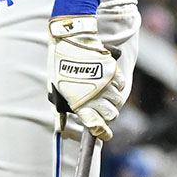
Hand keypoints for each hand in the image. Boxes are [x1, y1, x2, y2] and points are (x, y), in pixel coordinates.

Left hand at [47, 15, 126, 140]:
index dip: (102, 132)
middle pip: (111, 115)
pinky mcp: (113, 73)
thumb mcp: (54, 90)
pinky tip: (108, 83)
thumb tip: (59, 128)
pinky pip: (121, 86)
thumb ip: (59, 111)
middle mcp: (95, 96)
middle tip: (101, 110)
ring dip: (112, 101)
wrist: (69, 42)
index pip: (96, 124)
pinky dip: (117, 87)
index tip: (104, 134)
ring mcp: (106, 84)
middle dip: (107, 116)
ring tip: (102, 94)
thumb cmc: (59, 67)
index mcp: (79, 102)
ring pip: (118, 101)